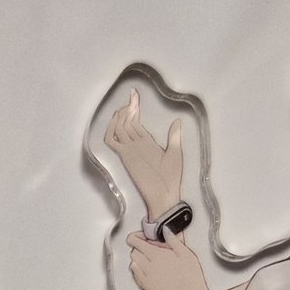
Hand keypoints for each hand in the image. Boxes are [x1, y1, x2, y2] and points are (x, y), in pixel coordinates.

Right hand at [103, 88, 185, 214]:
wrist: (165, 194)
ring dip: (121, 115)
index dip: (134, 107)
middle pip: (126, 122)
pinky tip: (118, 118)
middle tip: (133, 95)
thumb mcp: (176, 153)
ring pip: (118, 128)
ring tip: (128, 105)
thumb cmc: (171, 177)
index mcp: (146, 143)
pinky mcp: (125, 156)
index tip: (135, 94)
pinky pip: (112, 141)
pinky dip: (111, 129)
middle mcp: (135, 144)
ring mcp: (129, 150)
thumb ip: (174, 136)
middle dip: (128, 107)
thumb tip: (177, 120)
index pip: (136, 121)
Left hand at [125, 230, 208, 289]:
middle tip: (150, 248)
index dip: (136, 236)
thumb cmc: (190, 274)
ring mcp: (146, 276)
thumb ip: (172, 239)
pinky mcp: (146, 285)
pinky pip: (134, 274)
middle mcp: (148, 266)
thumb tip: (164, 230)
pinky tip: (149, 269)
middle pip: (133, 251)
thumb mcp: (185, 252)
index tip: (143, 237)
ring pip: (132, 263)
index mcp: (156, 255)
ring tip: (150, 260)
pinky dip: (138, 270)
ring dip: (138, 259)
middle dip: (139, 247)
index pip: (134, 241)